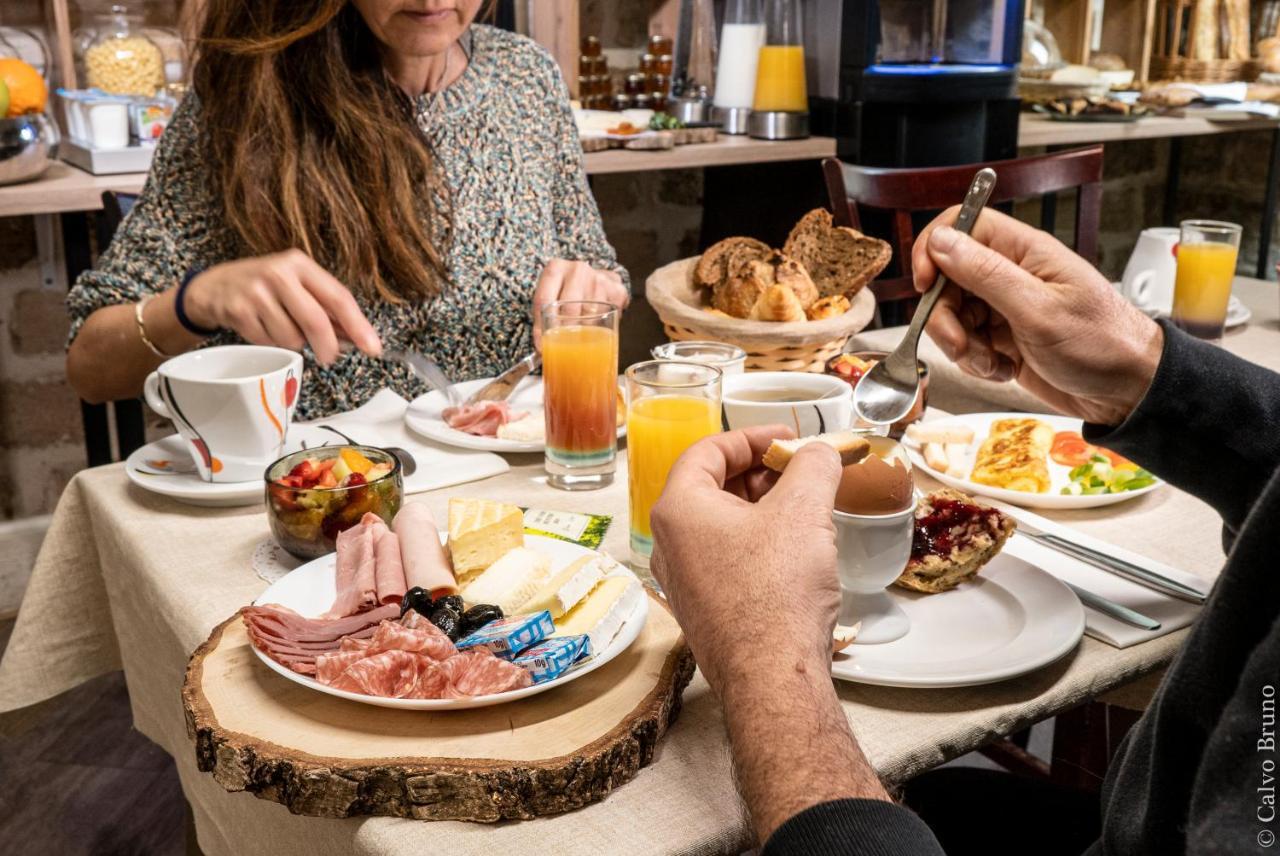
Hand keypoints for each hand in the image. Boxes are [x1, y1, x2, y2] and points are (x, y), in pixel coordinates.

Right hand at [183, 249, 381, 364]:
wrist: (212, 286)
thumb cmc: (264, 287)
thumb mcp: (296, 286)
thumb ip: (325, 308)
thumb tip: (354, 337)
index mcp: (300, 264)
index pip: (338, 297)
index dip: (358, 326)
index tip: (372, 347)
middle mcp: (278, 273)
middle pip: (316, 320)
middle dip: (327, 346)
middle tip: (330, 357)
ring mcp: (256, 292)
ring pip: (292, 337)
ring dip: (293, 342)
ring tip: (280, 326)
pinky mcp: (238, 311)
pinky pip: (268, 342)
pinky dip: (271, 343)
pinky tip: (262, 328)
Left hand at [531, 259, 627, 345]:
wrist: (591, 278)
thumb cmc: (566, 291)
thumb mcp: (550, 297)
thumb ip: (543, 318)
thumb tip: (542, 349)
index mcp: (555, 269)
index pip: (544, 299)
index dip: (541, 325)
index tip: (541, 345)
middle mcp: (577, 270)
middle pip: (569, 308)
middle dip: (566, 332)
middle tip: (564, 346)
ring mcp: (598, 278)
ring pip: (590, 314)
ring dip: (586, 332)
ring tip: (581, 339)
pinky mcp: (616, 289)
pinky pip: (609, 315)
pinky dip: (604, 326)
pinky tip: (600, 327)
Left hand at [649, 426, 841, 687]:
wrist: (772, 678)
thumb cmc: (776, 595)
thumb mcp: (804, 510)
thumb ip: (813, 466)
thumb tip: (821, 452)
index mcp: (678, 510)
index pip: (708, 451)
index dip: (752, 437)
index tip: (787, 439)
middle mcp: (670, 544)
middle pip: (713, 486)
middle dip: (761, 472)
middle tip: (801, 469)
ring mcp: (683, 580)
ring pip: (721, 524)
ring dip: (763, 507)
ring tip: (805, 505)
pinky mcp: (704, 609)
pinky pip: (726, 558)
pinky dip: (757, 541)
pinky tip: (794, 548)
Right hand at [912, 207, 1162, 425]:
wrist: (1126, 392)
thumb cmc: (1101, 345)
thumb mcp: (1039, 309)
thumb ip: (986, 273)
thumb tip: (942, 241)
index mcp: (1024, 253)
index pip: (962, 226)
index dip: (934, 251)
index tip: (925, 284)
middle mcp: (1011, 275)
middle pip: (947, 278)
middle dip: (943, 315)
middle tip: (960, 342)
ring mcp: (1005, 307)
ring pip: (952, 315)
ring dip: (960, 345)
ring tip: (990, 362)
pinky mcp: (1002, 338)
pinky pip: (966, 343)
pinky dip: (975, 362)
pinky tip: (1001, 370)